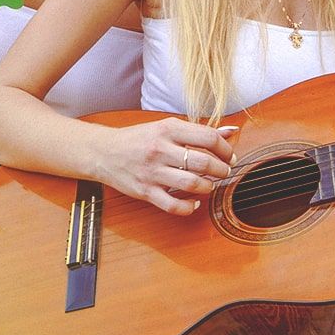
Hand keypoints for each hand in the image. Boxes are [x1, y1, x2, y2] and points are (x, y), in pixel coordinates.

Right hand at [95, 119, 237, 215]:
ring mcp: (153, 172)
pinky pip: (174, 205)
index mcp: (167, 129)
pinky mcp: (145, 191)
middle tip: (224, 172)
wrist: (103, 152)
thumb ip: (197, 131)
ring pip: (192, 184)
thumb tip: (231, 131)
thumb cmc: (137, 139)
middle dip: (221, 170)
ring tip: (209, 184)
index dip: (225, 149)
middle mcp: (160, 149)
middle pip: (204, 162)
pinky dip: (190, 207)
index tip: (229, 156)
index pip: (208, 138)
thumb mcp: (166, 127)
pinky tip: (194, 203)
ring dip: (208, 187)